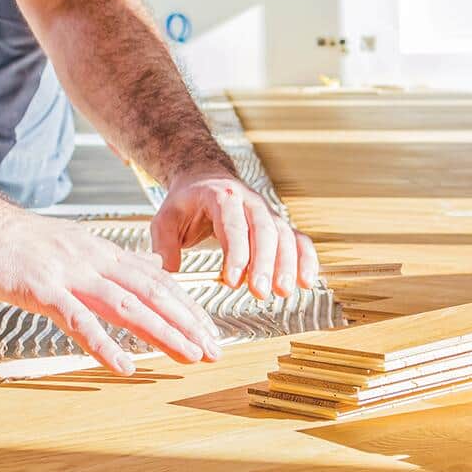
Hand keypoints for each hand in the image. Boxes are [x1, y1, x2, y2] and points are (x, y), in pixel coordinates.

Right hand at [0, 207, 221, 373]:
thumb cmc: (21, 240)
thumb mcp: (79, 243)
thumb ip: (117, 260)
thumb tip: (153, 266)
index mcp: (104, 254)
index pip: (159, 281)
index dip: (188, 307)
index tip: (211, 330)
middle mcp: (95, 262)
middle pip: (153, 293)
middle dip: (188, 323)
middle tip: (214, 351)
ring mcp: (69, 275)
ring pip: (127, 306)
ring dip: (162, 334)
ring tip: (188, 356)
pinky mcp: (42, 291)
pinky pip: (78, 321)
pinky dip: (103, 345)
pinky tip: (123, 366)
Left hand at [152, 167, 318, 299]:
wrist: (206, 178)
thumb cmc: (186, 203)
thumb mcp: (165, 219)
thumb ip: (164, 246)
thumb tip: (167, 273)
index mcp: (221, 196)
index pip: (232, 224)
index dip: (235, 253)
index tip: (231, 280)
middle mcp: (250, 201)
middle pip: (264, 231)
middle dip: (264, 263)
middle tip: (259, 292)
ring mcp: (268, 213)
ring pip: (284, 236)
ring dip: (287, 265)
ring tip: (283, 292)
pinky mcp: (279, 225)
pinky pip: (298, 240)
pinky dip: (306, 260)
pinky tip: (307, 282)